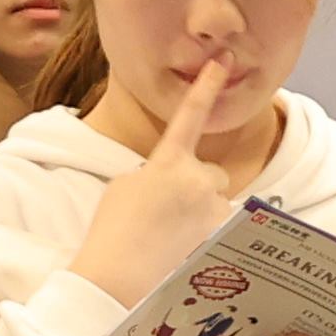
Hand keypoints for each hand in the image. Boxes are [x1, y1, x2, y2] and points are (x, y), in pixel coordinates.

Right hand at [68, 55, 256, 306]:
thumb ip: (156, 172)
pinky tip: (179, 246)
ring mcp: (211, 209)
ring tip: (170, 231)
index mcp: (169, 162)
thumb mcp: (127, 185)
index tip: (221, 63)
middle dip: (199, 185)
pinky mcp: (218, 235)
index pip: (190, 116)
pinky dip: (203, 233)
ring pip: (216, 201)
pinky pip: (216, 226)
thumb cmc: (114, 229)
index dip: (205, 88)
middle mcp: (197, 180)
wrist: (118, 272)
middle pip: (212, 173)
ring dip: (202, 210)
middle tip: (170, 207)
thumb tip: (172, 181)